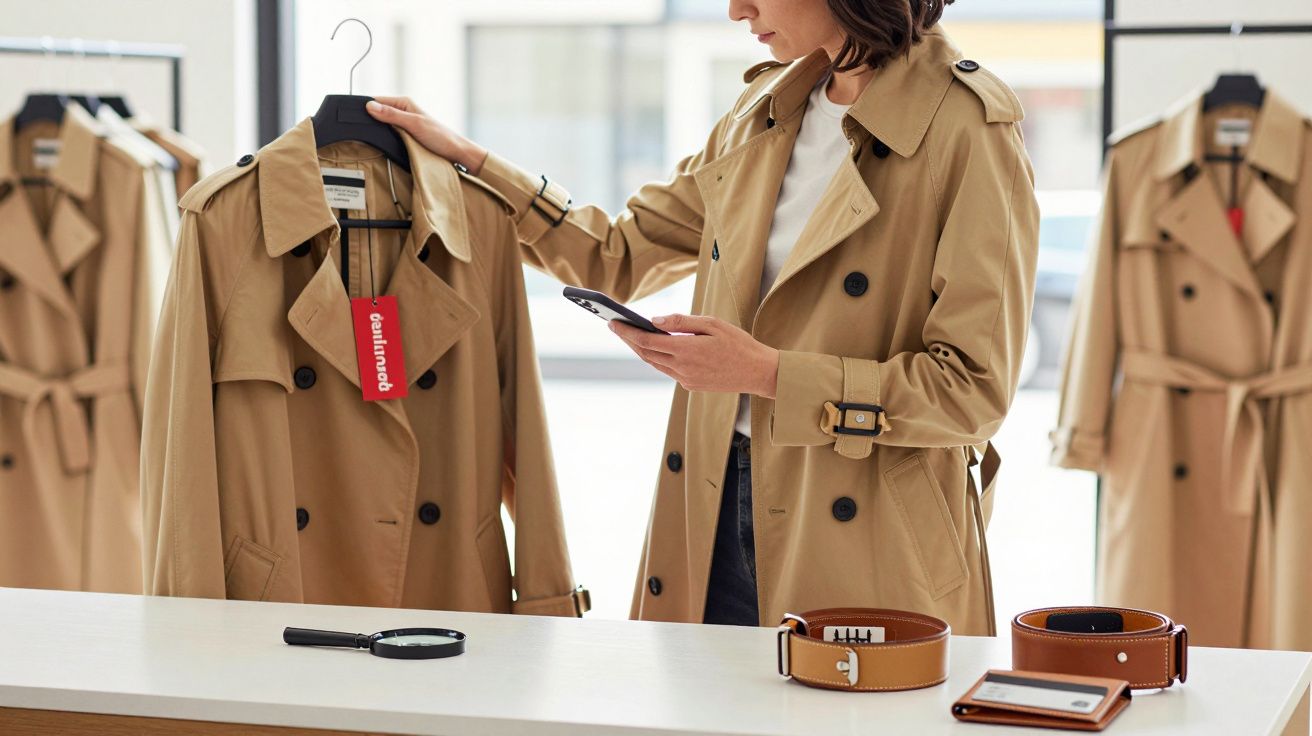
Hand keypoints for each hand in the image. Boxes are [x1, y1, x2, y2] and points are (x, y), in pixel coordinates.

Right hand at [365, 96, 488, 174]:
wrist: (456, 152)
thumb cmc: (440, 137)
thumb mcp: (414, 124)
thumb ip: (392, 115)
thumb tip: (370, 106)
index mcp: (404, 103)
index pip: (376, 100)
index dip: (364, 108)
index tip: (351, 116)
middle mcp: (403, 110)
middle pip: (378, 112)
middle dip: (368, 119)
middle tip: (356, 129)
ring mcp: (404, 123)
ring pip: (382, 124)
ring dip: (375, 129)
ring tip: (364, 135)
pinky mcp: (406, 134)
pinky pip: (389, 133)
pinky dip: (383, 136)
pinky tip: (378, 142)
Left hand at [609, 314, 779, 396]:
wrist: (759, 373)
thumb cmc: (739, 343)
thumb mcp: (713, 324)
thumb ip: (682, 321)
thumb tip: (655, 320)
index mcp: (686, 350)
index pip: (647, 341)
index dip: (627, 332)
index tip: (613, 322)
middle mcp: (682, 368)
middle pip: (646, 354)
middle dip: (629, 340)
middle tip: (616, 326)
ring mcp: (686, 379)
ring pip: (656, 363)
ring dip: (642, 350)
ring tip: (631, 335)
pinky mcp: (692, 385)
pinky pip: (669, 370)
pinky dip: (659, 358)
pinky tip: (656, 348)